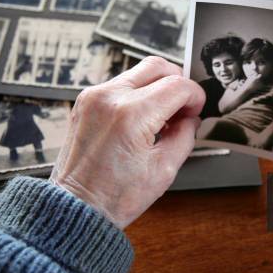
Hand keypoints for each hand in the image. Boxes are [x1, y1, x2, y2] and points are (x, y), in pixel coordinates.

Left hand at [50, 57, 204, 228]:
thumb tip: (191, 118)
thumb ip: (185, 136)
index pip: (178, 86)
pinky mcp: (85, 101)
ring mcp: (94, 96)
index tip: (197, 111)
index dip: (195, 97)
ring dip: (157, 88)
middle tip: (183, 108)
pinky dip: (138, 95)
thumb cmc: (115, 196)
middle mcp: (109, 97)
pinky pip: (120, 84)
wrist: (76, 207)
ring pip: (138, 72)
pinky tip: (142, 120)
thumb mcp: (164, 170)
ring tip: (161, 118)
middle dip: (178, 83)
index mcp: (132, 115)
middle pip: (158, 66)